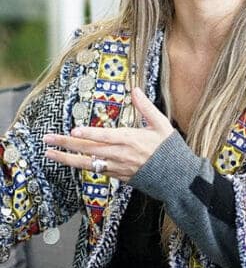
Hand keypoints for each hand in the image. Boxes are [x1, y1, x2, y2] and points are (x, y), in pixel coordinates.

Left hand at [43, 87, 173, 181]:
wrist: (175, 177)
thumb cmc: (169, 149)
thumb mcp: (161, 124)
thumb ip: (146, 107)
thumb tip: (135, 90)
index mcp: (130, 139)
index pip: (105, 136)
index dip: (88, 134)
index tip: (73, 131)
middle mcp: (120, 154)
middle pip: (88, 149)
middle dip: (66, 144)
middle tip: (47, 140)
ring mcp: (117, 167)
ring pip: (87, 163)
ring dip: (66, 158)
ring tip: (50, 153)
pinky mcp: (117, 176)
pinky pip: (95, 170)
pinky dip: (81, 166)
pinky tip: (69, 161)